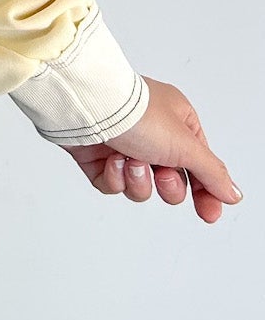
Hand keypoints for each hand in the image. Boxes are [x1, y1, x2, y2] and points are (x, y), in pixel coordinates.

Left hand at [60, 75, 243, 223]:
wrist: (87, 106)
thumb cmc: (137, 113)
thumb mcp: (186, 145)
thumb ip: (211, 172)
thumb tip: (232, 192)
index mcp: (177, 122)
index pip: (199, 165)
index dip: (206, 192)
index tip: (208, 214)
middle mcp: (151, 133)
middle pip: (171, 181)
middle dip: (166, 183)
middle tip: (161, 172)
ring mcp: (123, 144)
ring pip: (141, 186)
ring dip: (138, 179)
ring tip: (130, 160)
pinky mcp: (97, 156)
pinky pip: (113, 184)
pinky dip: (113, 177)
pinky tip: (111, 160)